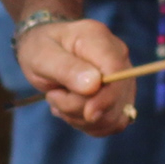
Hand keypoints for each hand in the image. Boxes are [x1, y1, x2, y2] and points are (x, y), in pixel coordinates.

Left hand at [13, 11, 135, 137]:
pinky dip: (89, 125)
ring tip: (60, 100)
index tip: (88, 114)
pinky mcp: (120, 97)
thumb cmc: (42, 49)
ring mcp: (123, 78)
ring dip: (82, 118)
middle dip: (82, 108)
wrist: (46, 51)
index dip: (107, 97)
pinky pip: (113, 122)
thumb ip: (66, 68)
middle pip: (116, 97)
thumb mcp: (42, 55)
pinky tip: (71, 111)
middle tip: (54, 95)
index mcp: (98, 39)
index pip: (117, 71)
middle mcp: (118, 56)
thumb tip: (94, 85)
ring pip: (115, 115)